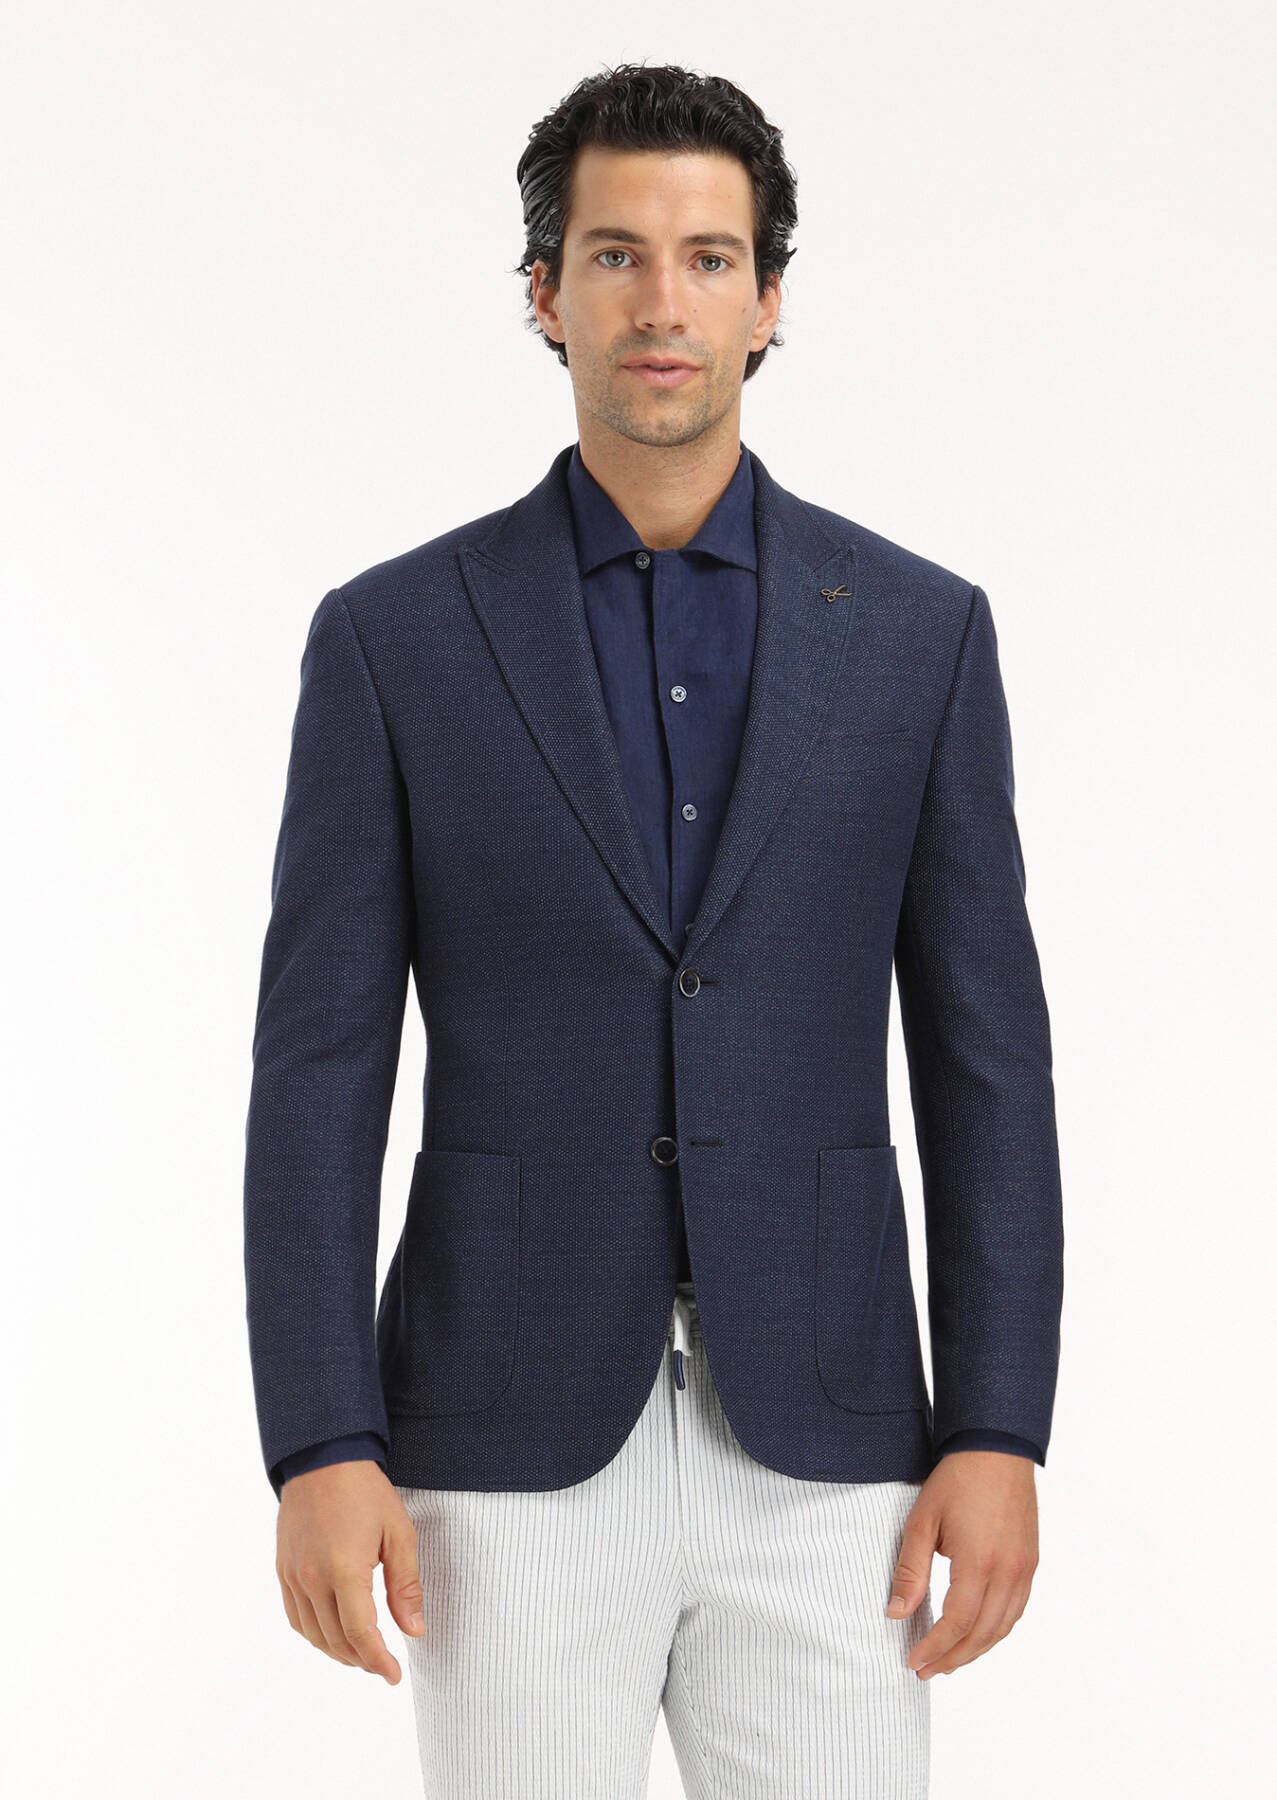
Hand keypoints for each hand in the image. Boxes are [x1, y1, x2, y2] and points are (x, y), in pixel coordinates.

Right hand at [275, 1459, 425, 1682]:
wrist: (323, 1459)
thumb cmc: (365, 1492)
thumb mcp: (398, 1533)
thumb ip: (406, 1585)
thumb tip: (414, 1630)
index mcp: (344, 1569)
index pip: (361, 1634)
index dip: (379, 1661)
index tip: (394, 1676)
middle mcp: (312, 1578)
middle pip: (337, 1640)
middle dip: (362, 1660)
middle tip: (384, 1664)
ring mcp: (293, 1576)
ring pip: (314, 1635)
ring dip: (339, 1652)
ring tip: (363, 1654)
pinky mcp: (283, 1570)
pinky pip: (296, 1617)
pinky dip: (315, 1635)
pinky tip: (333, 1634)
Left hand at [886, 1450, 1038, 1678]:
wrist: (997, 1449)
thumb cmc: (957, 1480)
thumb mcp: (923, 1520)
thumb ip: (911, 1570)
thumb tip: (897, 1612)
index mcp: (979, 1563)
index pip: (956, 1623)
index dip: (934, 1648)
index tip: (913, 1660)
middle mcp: (1008, 1572)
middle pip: (981, 1634)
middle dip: (952, 1658)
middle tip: (926, 1669)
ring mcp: (1024, 1569)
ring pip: (1003, 1628)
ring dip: (975, 1650)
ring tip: (949, 1660)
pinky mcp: (1030, 1562)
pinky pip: (1016, 1610)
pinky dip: (996, 1630)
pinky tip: (978, 1634)